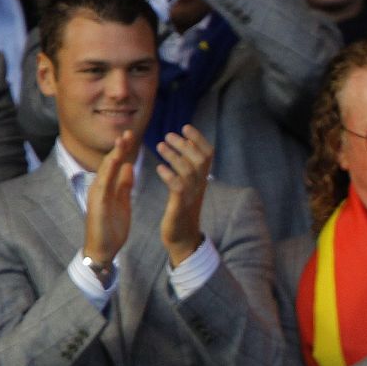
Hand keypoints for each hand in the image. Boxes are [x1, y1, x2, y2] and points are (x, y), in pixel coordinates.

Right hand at [84, 130, 139, 264]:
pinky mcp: (96, 205)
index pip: (117, 164)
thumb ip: (124, 184)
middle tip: (129, 131)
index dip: (124, 149)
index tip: (133, 135)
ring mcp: (97, 195)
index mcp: (108, 186)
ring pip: (105, 171)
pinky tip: (114, 162)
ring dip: (114, 155)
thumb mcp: (122, 201)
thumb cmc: (112, 226)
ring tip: (122, 141)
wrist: (103, 249)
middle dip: (119, 147)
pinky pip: (103, 186)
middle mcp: (100, 187)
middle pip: (110, 163)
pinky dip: (108, 173)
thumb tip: (128, 167)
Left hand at [157, 124, 212, 264]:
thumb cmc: (181, 211)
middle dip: (185, 144)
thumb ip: (188, 169)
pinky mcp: (180, 207)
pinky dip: (169, 176)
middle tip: (168, 134)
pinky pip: (178, 188)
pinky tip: (159, 168)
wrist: (182, 239)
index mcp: (202, 180)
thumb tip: (186, 148)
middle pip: (200, 159)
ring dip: (175, 156)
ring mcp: (191, 197)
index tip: (185, 126)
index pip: (208, 154)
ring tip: (160, 145)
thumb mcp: (188, 187)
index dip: (199, 138)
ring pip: (189, 170)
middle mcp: (200, 186)